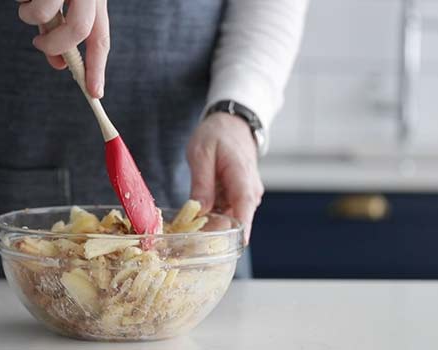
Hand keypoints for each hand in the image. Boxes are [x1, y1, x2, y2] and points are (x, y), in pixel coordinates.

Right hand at [17, 0, 109, 97]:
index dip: (97, 68)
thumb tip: (59, 63)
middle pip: (78, 30)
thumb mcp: (58, 7)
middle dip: (54, 45)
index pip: (100, 39)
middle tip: (39, 44)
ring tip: (28, 0)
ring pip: (42, 14)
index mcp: (94, 0)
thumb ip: (58, 32)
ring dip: (28, 14)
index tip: (95, 92)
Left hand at [186, 112, 263, 242]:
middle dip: (214, 233)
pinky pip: (228, 212)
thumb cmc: (217, 134)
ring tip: (187, 231)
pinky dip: (213, 217)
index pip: (244, 210)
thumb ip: (201, 183)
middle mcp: (250, 191)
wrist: (232, 124)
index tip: (224, 248)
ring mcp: (247, 195)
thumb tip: (199, 211)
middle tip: (187, 241)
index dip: (236, 232)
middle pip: (236, 222)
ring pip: (231, 219)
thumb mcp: (201, 154)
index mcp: (242, 178)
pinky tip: (196, 219)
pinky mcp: (240, 197)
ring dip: (212, 226)